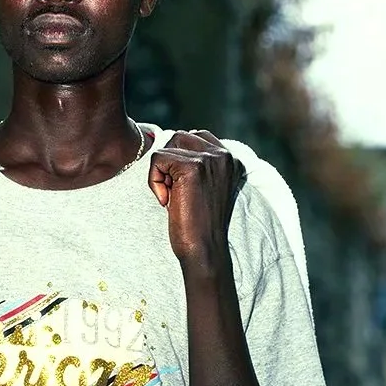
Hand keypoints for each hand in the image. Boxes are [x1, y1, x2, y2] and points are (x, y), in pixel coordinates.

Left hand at [148, 130, 245, 267]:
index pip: (196, 137)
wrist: (204, 248)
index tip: (185, 188)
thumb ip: (198, 163)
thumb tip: (169, 140)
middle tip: (177, 193)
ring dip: (162, 171)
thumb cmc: (198, 222)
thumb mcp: (204, 186)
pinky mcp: (192, 167)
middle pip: (179, 138)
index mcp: (231, 159)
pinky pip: (157, 159)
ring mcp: (209, 159)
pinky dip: (154, 180)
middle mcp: (224, 155)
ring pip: (167, 147)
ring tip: (173, 196)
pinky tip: (167, 200)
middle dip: (170, 163)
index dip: (180, 159)